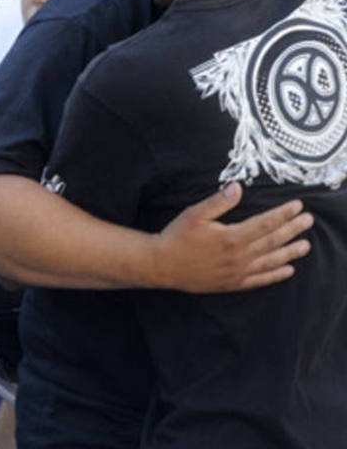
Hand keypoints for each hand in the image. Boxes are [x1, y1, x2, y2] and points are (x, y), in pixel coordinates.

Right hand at [152, 182, 312, 292]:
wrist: (162, 264)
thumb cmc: (176, 236)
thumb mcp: (194, 214)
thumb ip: (218, 202)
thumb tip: (237, 187)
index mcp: (232, 237)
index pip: (265, 223)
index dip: (283, 214)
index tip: (298, 206)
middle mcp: (239, 256)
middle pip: (272, 241)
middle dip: (292, 230)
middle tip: (309, 221)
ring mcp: (237, 272)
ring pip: (270, 261)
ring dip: (290, 253)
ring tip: (305, 246)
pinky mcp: (232, 283)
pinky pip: (260, 280)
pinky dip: (275, 275)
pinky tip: (288, 270)